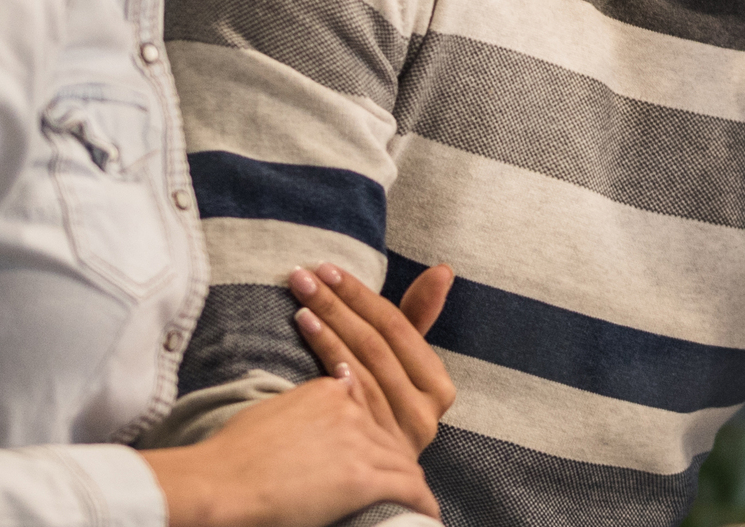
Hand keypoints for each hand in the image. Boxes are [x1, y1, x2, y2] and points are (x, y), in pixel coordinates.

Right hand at [143, 363, 436, 526]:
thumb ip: (302, 404)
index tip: (378, 454)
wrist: (219, 483)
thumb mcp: (269, 412)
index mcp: (326, 392)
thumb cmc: (230, 457)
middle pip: (389, 438)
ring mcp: (359, 444)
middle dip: (396, 463)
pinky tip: (427, 515)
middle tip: (404, 486)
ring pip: (404, 464)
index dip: (376, 437)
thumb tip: (322, 401)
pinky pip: (409, 489)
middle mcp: (349, 411)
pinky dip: (422, 503)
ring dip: (410, 486)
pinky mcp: (362, 478)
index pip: (369, 411)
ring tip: (415, 504)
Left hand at [291, 262, 456, 449]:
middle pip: (377, 345)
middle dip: (338, 304)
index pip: (399, 329)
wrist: (351, 476)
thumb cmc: (376, 405)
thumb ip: (417, 318)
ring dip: (327, 328)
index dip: (362, 295)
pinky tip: (308, 337)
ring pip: (360, 367)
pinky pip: (345, 395)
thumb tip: (444, 269)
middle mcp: (425, 416)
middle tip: (304, 276)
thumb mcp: (400, 362)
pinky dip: (326, 361)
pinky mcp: (367, 452)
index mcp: (439, 388)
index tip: (329, 269)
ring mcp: (395, 436)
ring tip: (300, 302)